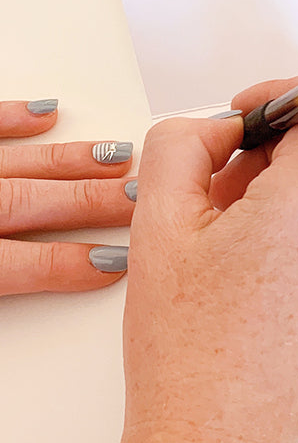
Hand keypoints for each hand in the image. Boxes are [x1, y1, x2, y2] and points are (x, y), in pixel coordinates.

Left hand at [0, 99, 134, 294]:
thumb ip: (0, 279)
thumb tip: (14, 327)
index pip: (25, 261)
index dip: (72, 263)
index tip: (116, 262)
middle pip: (36, 201)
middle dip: (94, 200)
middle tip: (139, 200)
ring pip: (24, 163)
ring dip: (74, 161)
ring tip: (118, 158)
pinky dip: (15, 117)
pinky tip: (46, 115)